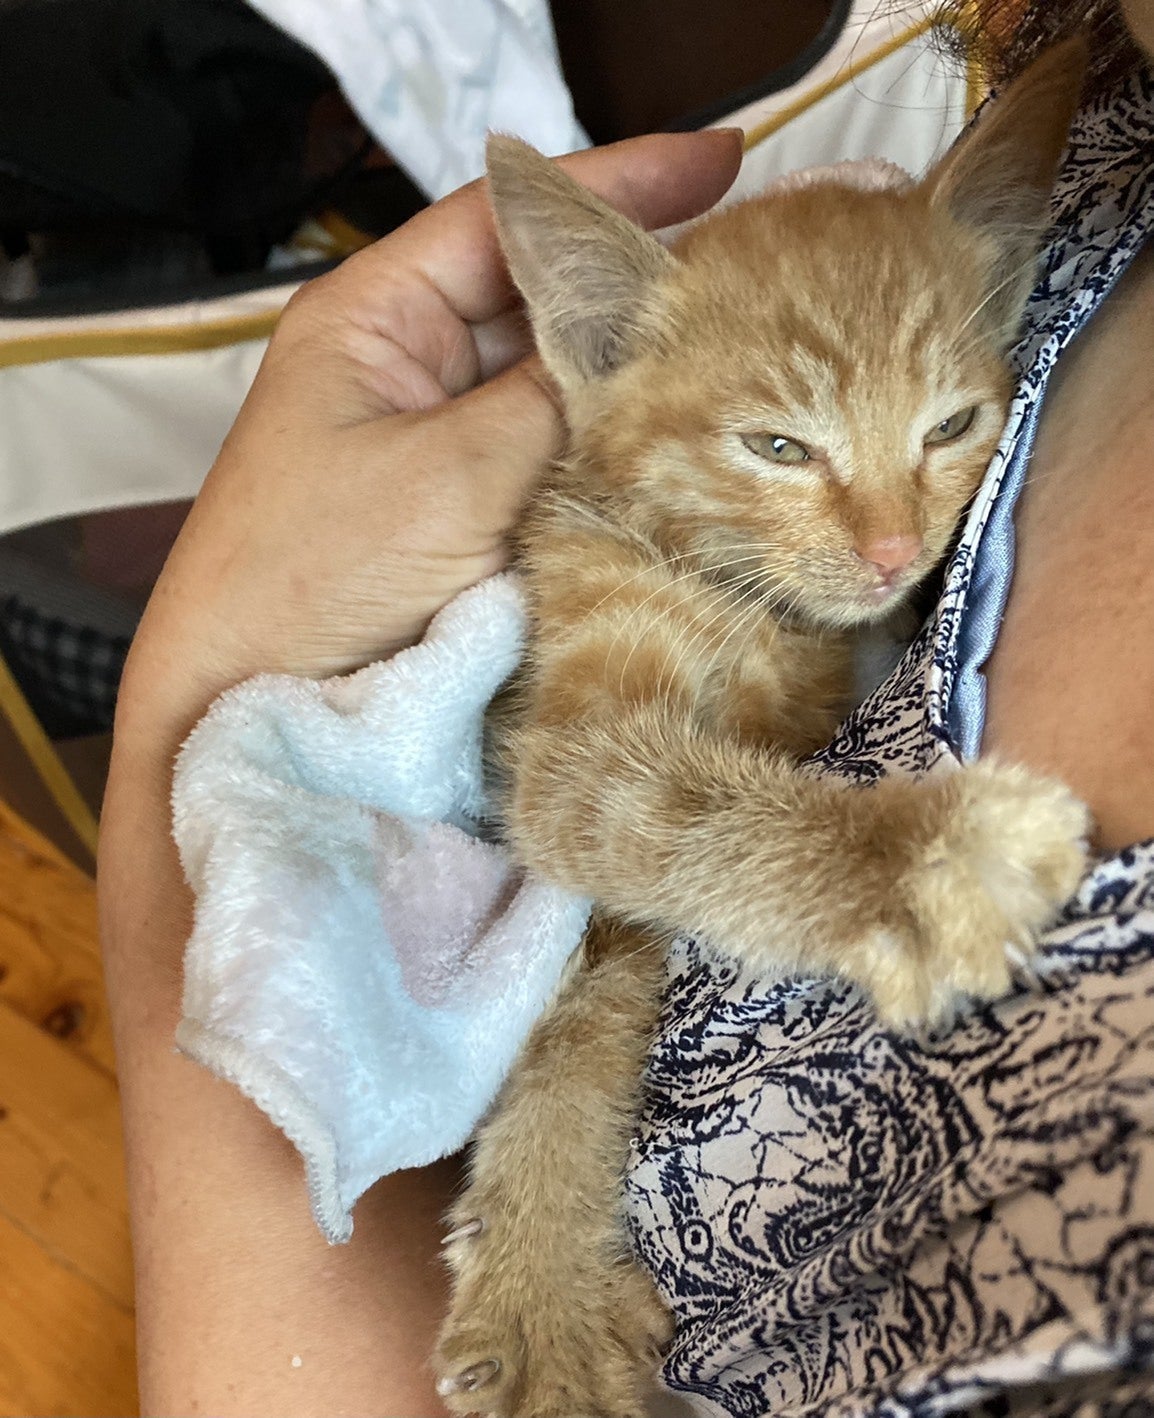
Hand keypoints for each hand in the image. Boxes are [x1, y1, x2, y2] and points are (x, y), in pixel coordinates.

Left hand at [119, 130, 741, 751]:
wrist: (252, 700)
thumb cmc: (308, 577)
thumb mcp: (445, 477)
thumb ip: (554, 403)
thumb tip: (653, 351)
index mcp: (377, 319)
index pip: (506, 218)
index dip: (611, 182)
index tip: (715, 162)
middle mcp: (413, 364)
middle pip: (541, 292)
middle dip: (636, 278)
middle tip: (752, 265)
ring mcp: (444, 437)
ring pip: (555, 377)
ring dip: (633, 367)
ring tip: (739, 343)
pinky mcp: (470, 506)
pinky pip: (555, 452)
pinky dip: (614, 442)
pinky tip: (681, 432)